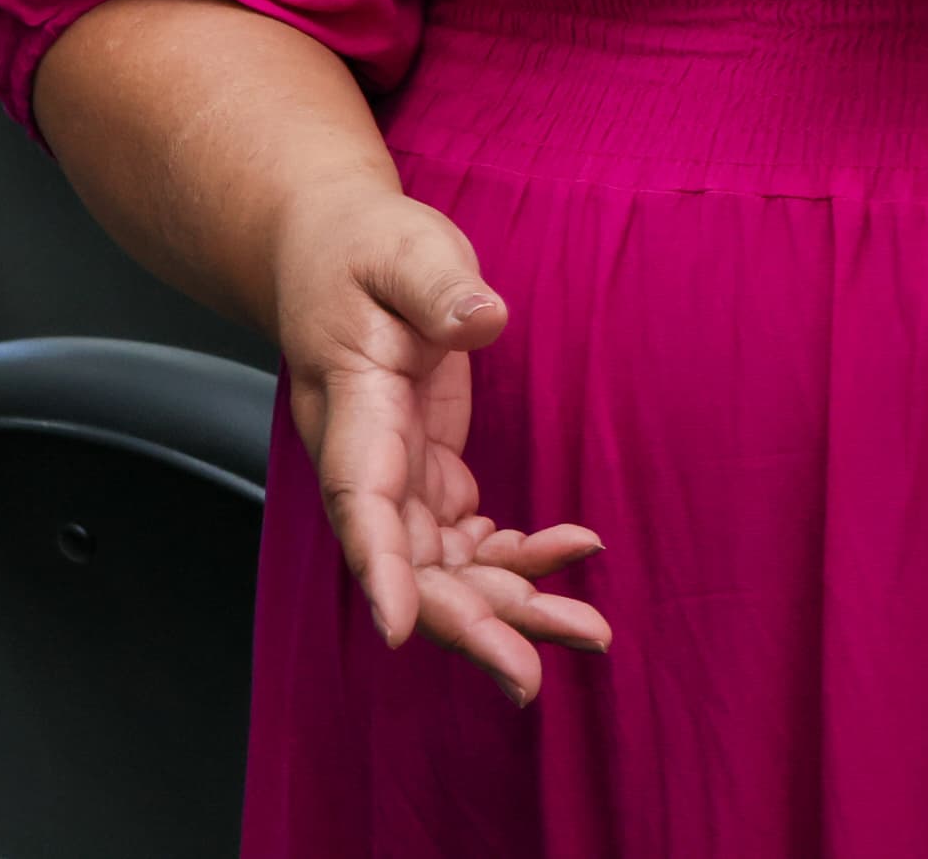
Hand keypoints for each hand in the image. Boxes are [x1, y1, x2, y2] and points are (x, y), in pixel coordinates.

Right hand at [270, 189, 605, 704]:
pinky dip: (522, 556)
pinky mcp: (428, 473)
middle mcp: (370, 465)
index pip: (361, 506)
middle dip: (468, 625)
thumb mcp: (405, 250)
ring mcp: (399, 477)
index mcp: (353, 415)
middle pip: (411, 567)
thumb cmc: (366, 249)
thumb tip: (482, 318)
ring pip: (448, 569)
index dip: (381, 572)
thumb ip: (439, 288)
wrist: (337, 250)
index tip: (396, 632)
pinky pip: (471, 539)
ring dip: (512, 606)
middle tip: (532, 677)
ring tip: (590, 634)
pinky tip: (576, 549)